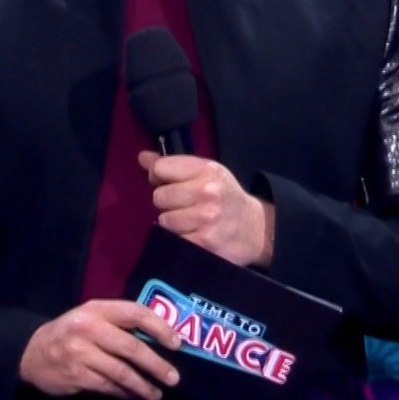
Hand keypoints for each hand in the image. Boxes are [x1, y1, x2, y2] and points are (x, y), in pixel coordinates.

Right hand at [17, 299, 181, 399]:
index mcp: (97, 309)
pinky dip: (125, 393)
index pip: (135, 313)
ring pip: (122, 372)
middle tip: (174, 378)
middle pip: (132, 347)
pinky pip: (109, 386)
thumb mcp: (91, 318)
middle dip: (157, 365)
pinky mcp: (77, 375)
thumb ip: (119, 323)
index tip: (176, 344)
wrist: (31, 353)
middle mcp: (89, 328)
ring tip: (157, 394)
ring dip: (144, 386)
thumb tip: (161, 339)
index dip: (159, 327)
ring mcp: (81, 353)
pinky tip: (134, 396)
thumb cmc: (71, 333)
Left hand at [138, 152, 273, 266]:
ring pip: (164, 220)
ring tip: (189, 221)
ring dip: (172, 223)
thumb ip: (173, 165)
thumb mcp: (206, 173)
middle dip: (167, 202)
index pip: (160, 168)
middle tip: (183, 205)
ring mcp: (206, 219)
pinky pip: (173, 239)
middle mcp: (207, 192)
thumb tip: (142, 157)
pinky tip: (193, 234)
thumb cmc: (225, 197)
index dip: (158, 177)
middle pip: (159, 196)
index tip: (168, 183)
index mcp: (206, 170)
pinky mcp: (203, 242)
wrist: (256, 229)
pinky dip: (179, 239)